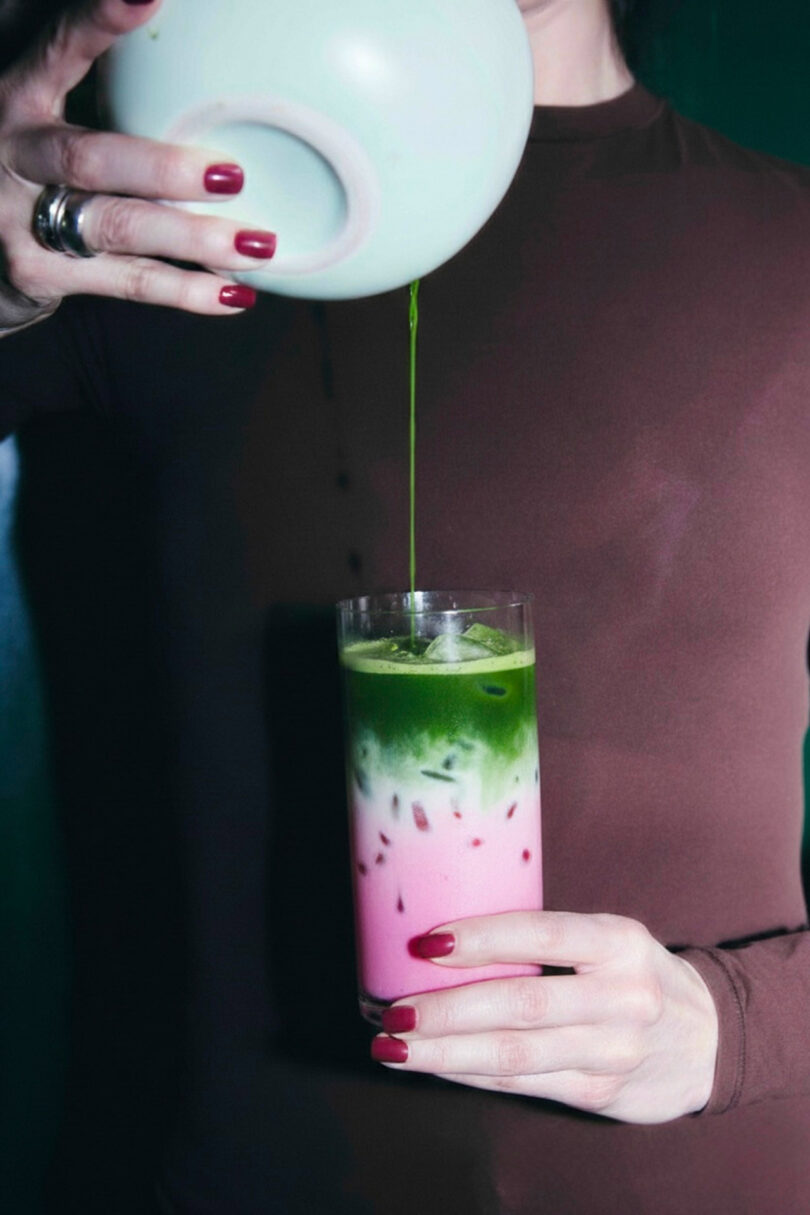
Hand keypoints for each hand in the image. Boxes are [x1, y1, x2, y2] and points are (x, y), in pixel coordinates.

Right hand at [0, 0, 275, 331]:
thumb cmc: (31, 172)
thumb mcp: (44, 117)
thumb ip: (94, 93)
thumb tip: (170, 34)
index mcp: (18, 99)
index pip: (57, 52)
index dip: (97, 24)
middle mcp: (13, 154)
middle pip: (91, 160)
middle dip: (164, 170)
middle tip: (232, 175)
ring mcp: (21, 220)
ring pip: (116, 227)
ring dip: (193, 238)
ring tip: (256, 243)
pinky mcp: (39, 276)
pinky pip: (126, 282)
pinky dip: (185, 290)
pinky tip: (233, 295)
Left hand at [372, 911, 718, 1124]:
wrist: (707, 1041)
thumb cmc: (633, 975)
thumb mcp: (608, 939)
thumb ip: (548, 940)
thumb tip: (446, 940)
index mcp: (619, 942)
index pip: (540, 934)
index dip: (480, 938)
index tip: (425, 942)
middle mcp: (621, 997)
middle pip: (519, 1004)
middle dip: (446, 1009)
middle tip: (391, 1009)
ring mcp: (613, 1051)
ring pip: (513, 1054)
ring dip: (444, 1052)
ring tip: (393, 1045)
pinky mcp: (599, 1093)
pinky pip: (521, 1084)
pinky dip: (469, 1074)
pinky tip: (434, 1065)